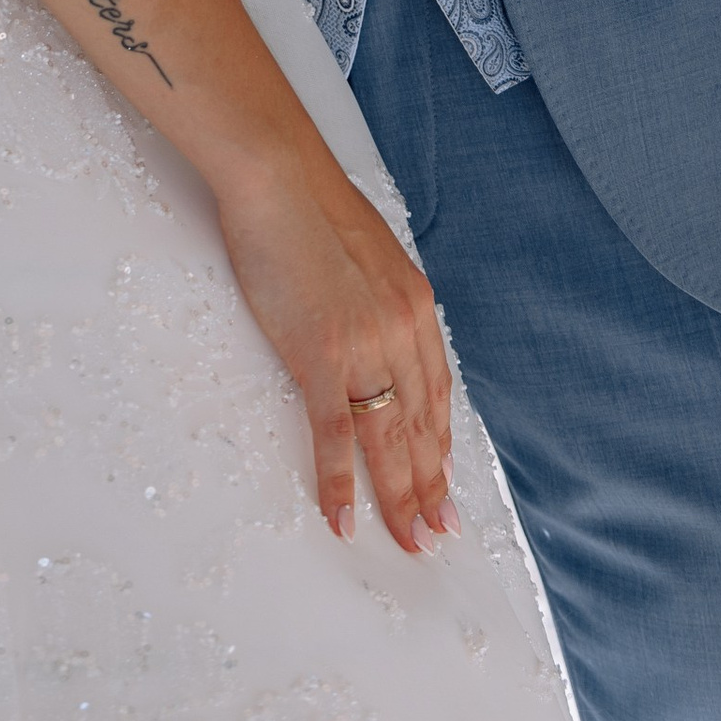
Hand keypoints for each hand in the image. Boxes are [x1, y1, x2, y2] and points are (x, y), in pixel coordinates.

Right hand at [212, 155, 458, 554]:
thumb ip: (375, 296)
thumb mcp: (364, 252)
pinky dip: (339, 482)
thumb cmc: (308, 206)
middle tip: (439, 532)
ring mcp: (365, 347)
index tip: (442, 479)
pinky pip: (335, 434)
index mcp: (414, 305)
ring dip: (399, 498)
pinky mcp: (321, 356)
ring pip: (390, 440)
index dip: (439, 442)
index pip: (435, 391)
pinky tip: (342, 517)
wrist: (278, 178)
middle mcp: (402, 331)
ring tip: (409, 542)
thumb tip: (368, 322)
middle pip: (420, 425)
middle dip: (430, 485)